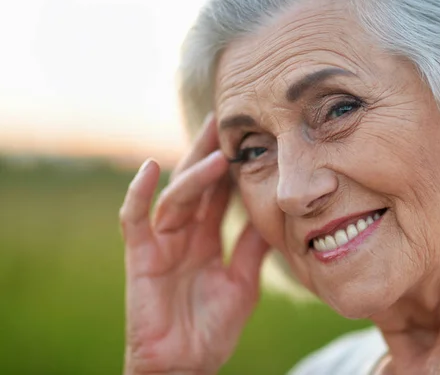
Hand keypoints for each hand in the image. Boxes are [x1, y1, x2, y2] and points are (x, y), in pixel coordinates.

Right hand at [119, 114, 269, 374]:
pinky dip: (138, 194)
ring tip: (216, 153)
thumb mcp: (242, 282)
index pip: (219, 193)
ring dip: (193, 175)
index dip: (230, 166)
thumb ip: (253, 248)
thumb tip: (275, 214)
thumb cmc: (212, 328)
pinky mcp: (140, 256)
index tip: (247, 136)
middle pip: (196, 184)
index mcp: (207, 238)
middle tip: (222, 120)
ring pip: (175, 197)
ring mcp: (161, 242)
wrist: (186, 365)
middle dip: (207, 153)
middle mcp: (184, 233)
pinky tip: (148, 169)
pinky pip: (134, 219)